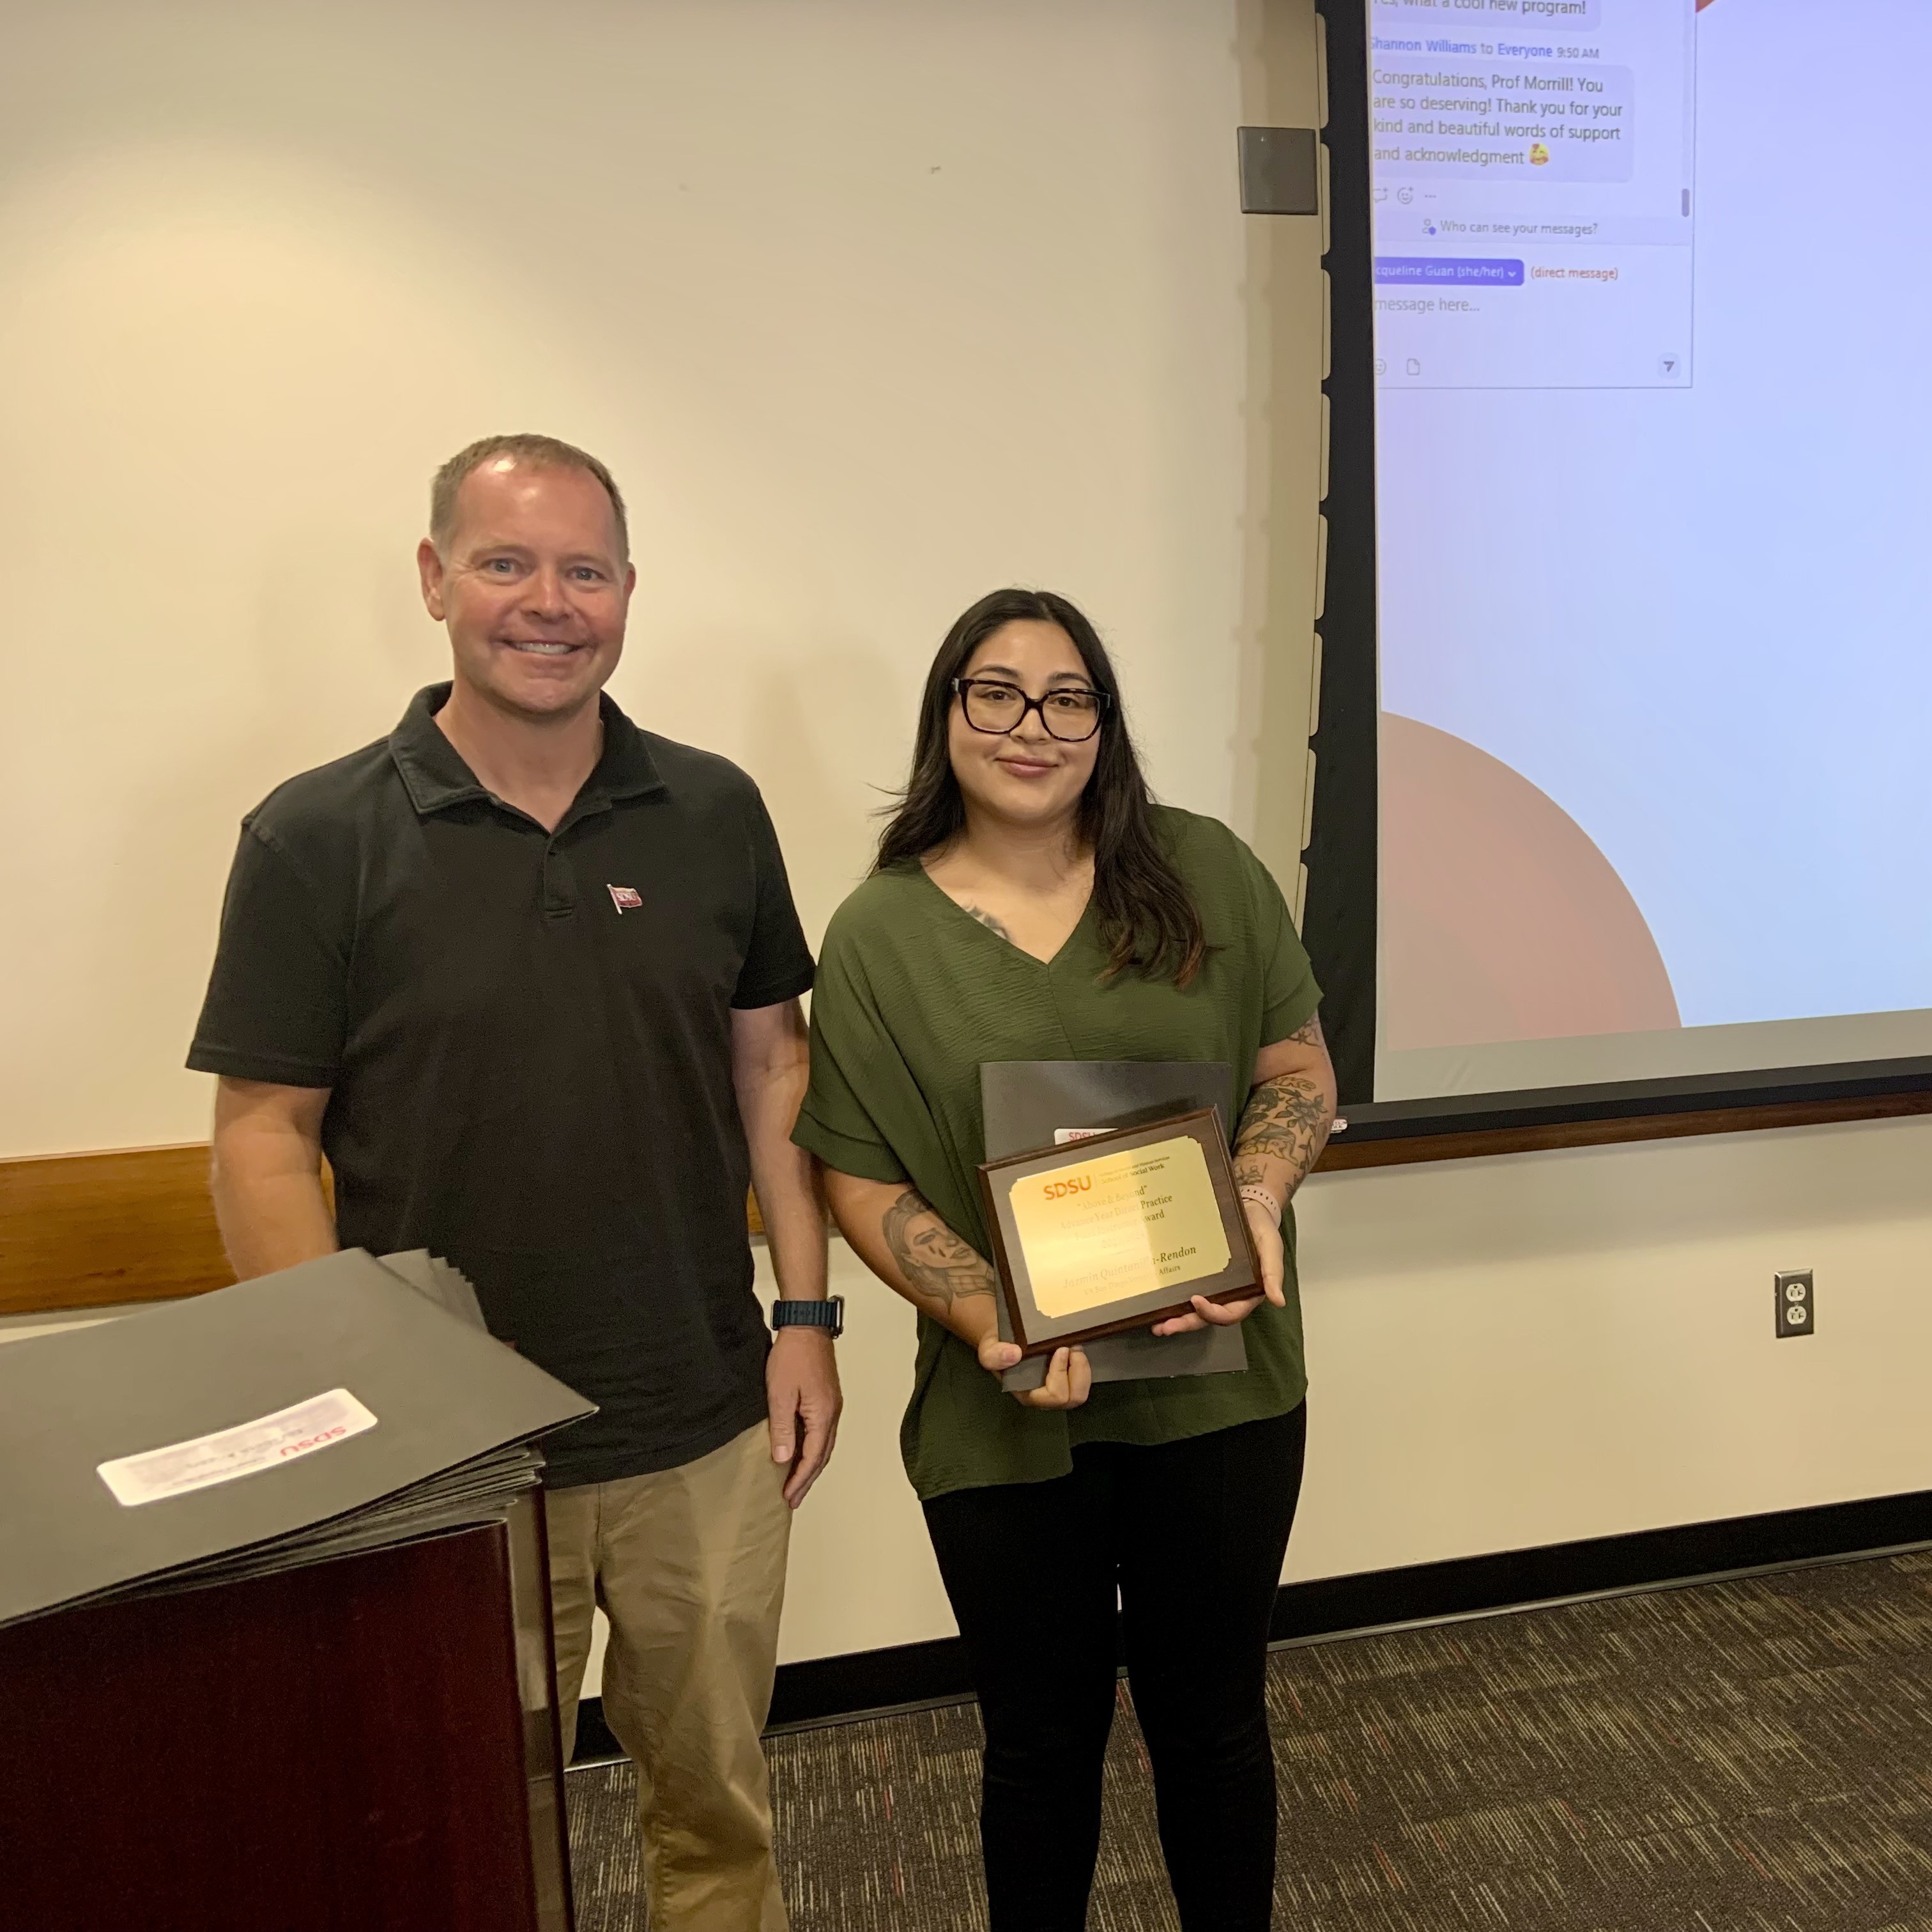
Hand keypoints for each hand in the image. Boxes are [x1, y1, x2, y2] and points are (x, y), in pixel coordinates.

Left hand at [766, 1327, 841, 1508]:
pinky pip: (822, 1431)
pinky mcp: (827, 1397)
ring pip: (824, 1444)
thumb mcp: (780, 1394)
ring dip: (811, 1465)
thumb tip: (783, 1459)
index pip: (812, 1457)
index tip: (788, 1496)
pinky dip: (813, 1448)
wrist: (806, 1325)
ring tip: (797, 1481)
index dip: (800, 1479)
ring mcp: (832, 1404)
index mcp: (823, 1415)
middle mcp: (832, 1413)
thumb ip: (782, 1428)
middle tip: (794, 1498)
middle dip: (807, 1479)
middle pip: (822, 1455)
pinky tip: (802, 1450)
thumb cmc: (793, 1355)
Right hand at [977, 1332, 1090, 1408]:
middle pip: (1073, 1398)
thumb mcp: (988, 1349)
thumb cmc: (997, 1347)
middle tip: (1072, 1348)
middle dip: (1078, 1372)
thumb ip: (995, 1355)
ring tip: (1075, 1348)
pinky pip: (1082, 1383)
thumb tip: (1014, 1354)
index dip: (1061, 1373)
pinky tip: (1075, 1351)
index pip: (1054, 1396)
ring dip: (1083, 1369)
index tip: (1060, 1349)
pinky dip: (1084, 1367)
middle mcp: (1045, 1397)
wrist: (1002, 1340)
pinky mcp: (1065, 1382)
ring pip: (1081, 1392)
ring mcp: (1057, 1390)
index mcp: (1028, 1395)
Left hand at [1150, 1198, 1286, 1336]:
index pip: (1230, 1312)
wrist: (1250, 1209)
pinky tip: (1156, 1302)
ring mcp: (1214, 1287)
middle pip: (1207, 1317)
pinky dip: (1173, 1299)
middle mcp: (1229, 1295)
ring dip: (1176, 1318)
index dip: (1213, 1312)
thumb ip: (1273, 1274)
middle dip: (1187, 1324)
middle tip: (1165, 1327)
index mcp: (1247, 1294)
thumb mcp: (1272, 1249)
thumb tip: (1279, 1301)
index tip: (1196, 1301)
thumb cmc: (1263, 1230)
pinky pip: (1187, 1290)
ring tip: (1157, 1325)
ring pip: (1194, 1310)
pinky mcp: (1201, 1275)